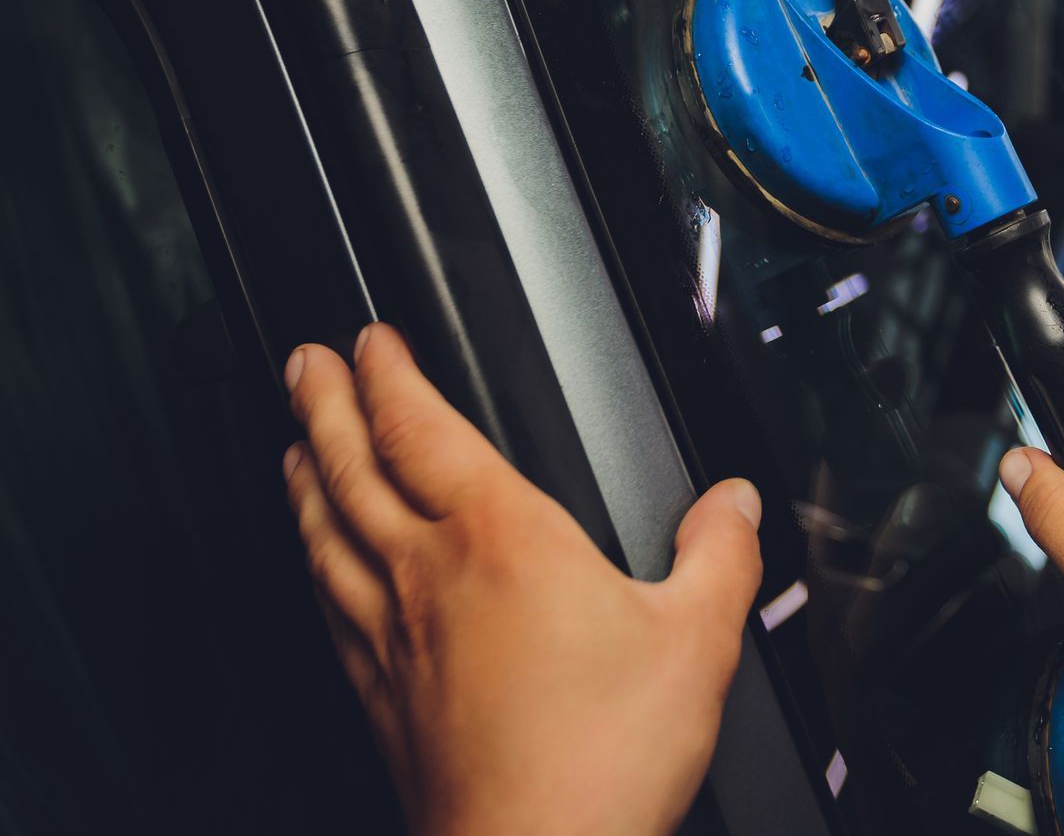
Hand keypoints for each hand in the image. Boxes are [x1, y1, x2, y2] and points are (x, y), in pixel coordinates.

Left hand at [281, 323, 762, 835]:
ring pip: (325, 535)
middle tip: (303, 363)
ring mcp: (393, 639)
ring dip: (304, 478)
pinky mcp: (379, 697)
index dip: (388, 374)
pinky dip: (312, 564)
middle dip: (323, 405)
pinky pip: (327, 606)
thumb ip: (721, 557)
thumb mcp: (698, 640)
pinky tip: (316, 569)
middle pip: (351, 468)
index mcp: (501, 540)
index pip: (419, 429)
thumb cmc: (599, 759)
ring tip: (292, 446)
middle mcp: (429, 578)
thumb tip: (734, 506)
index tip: (370, 340)